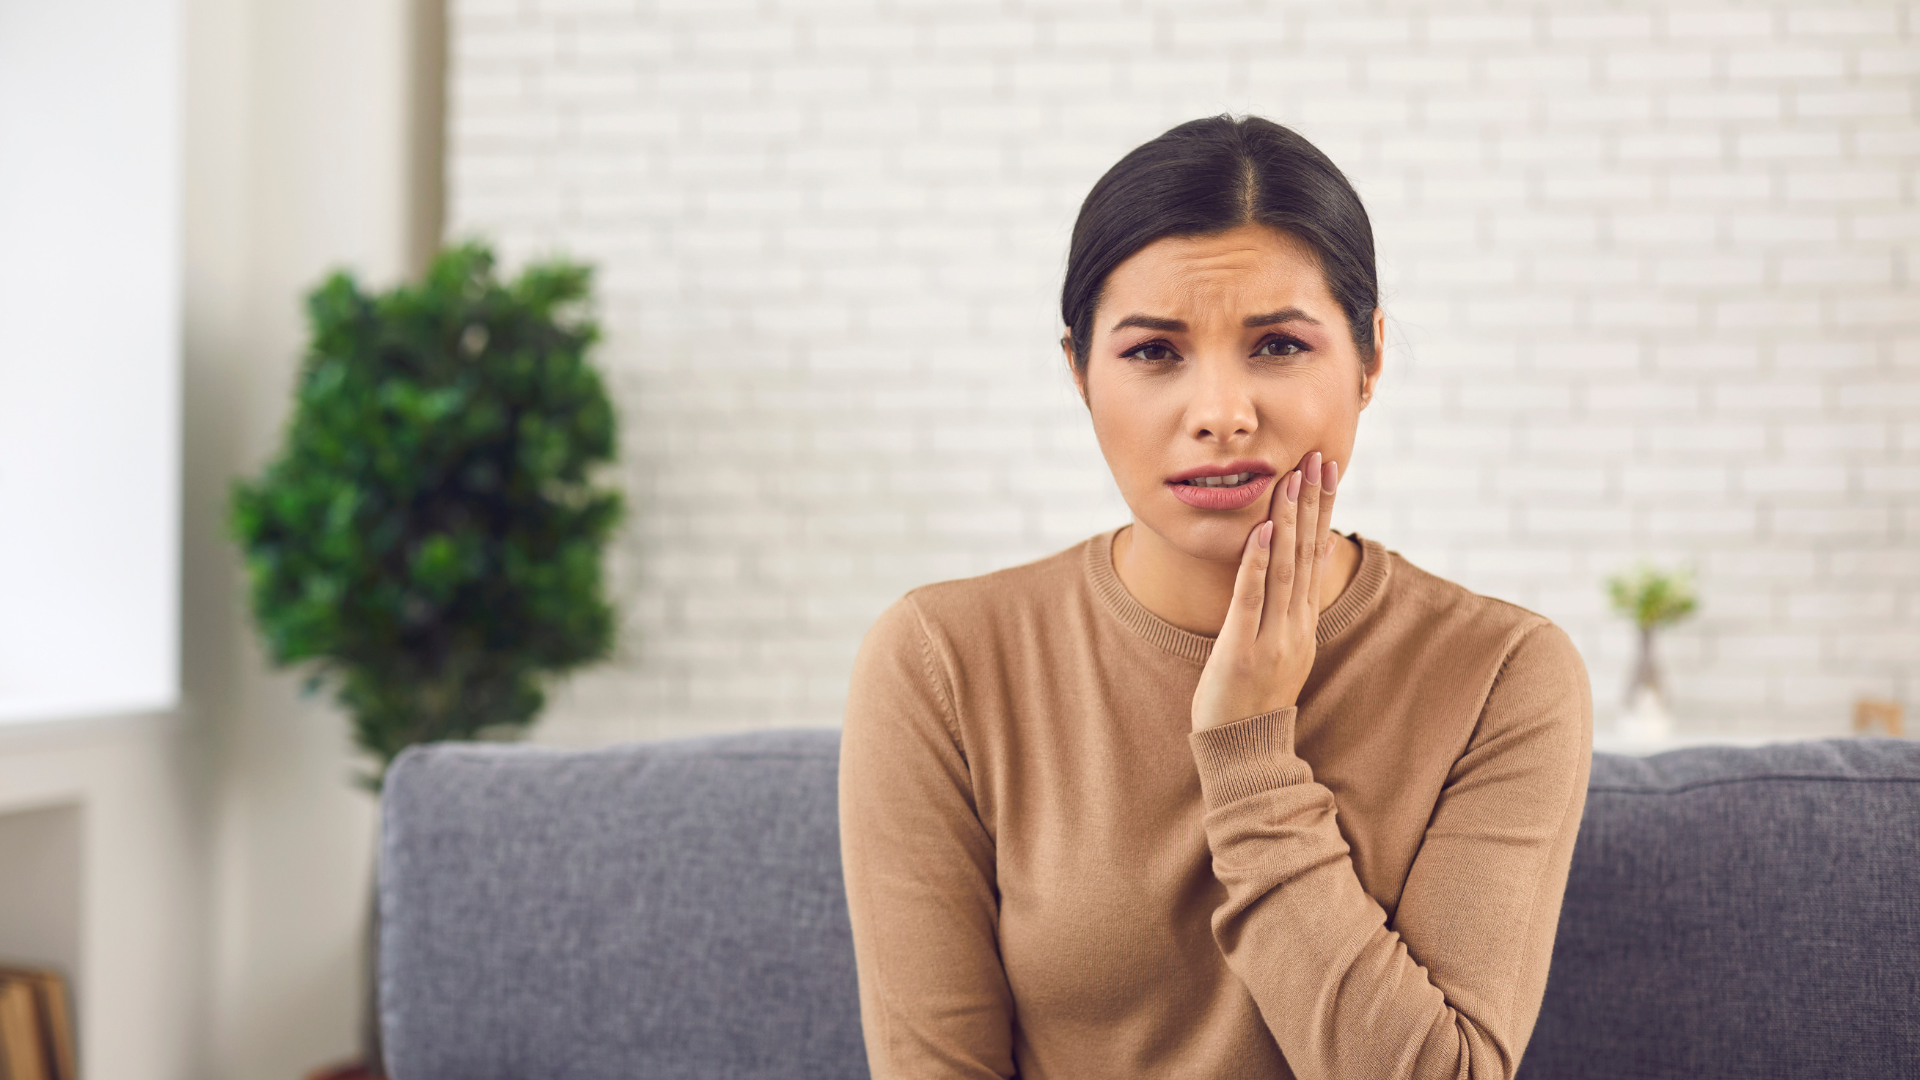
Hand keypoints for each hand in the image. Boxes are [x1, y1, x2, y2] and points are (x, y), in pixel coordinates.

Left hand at [1190, 452, 1339, 732]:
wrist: (1245, 751)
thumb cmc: (1255, 698)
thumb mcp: (1284, 647)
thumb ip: (1295, 605)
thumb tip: (1310, 558)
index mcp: (1304, 622)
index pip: (1316, 555)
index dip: (1323, 510)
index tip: (1327, 470)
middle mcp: (1295, 625)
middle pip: (1307, 553)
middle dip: (1313, 503)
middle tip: (1319, 458)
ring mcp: (1272, 638)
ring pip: (1285, 568)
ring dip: (1290, 521)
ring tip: (1293, 479)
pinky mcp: (1242, 650)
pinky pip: (1251, 599)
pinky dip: (1258, 563)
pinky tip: (1263, 530)